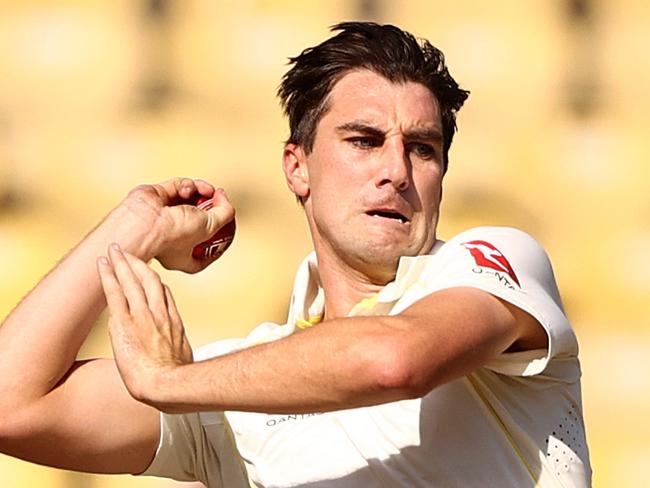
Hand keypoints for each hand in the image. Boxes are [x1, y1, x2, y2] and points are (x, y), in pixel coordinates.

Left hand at [97, 244, 192, 406]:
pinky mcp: (125, 323)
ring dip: (122, 263)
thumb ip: (177, 350)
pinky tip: (102, 266)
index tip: (146, 274)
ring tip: (113, 250)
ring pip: (132, 281)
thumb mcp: (184, 360)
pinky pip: (115, 294)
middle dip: (137, 263)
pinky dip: (108, 277)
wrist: (165, 383)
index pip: (164, 293)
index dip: (154, 281)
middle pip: (149, 279)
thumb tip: (176, 354)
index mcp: (173, 322)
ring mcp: (142, 316)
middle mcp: (159, 314)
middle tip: (127, 252)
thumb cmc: (175, 380)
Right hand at [122, 177, 234, 272]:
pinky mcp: (157, 197)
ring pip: (190, 200)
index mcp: (183, 255)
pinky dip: (188, 185)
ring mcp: (164, 216)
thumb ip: (225, 213)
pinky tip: (191, 189)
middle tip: (219, 201)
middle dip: (211, 210)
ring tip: (208, 191)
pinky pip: (177, 187)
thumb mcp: (210, 227)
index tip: (227, 231)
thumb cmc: (173, 235)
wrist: (144, 223)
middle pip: (199, 221)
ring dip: (202, 192)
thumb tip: (223, 197)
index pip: (205, 252)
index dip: (218, 242)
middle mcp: (172, 237)